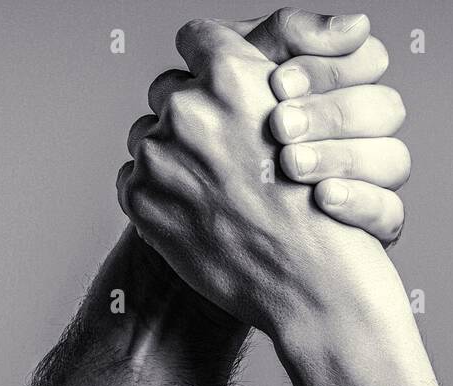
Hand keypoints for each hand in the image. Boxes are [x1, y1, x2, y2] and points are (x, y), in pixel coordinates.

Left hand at [117, 15, 409, 338]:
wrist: (310, 281)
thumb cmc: (319, 206)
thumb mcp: (309, 119)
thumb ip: (258, 84)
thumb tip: (224, 63)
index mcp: (232, 77)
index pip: (197, 37)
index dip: (207, 59)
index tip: (213, 81)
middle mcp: (189, 108)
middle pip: (168, 90)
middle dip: (189, 114)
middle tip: (220, 152)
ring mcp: (159, 155)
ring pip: (147, 135)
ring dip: (170, 156)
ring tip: (209, 189)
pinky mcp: (142, 198)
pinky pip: (133, 179)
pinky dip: (156, 193)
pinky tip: (195, 213)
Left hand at [226, 9, 409, 243]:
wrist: (211, 220)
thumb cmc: (218, 136)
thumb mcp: (238, 73)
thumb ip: (286, 34)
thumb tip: (355, 25)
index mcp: (343, 86)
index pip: (369, 59)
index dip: (327, 68)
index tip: (277, 83)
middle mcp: (365, 131)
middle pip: (386, 108)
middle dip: (329, 114)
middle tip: (279, 126)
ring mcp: (373, 180)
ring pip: (395, 159)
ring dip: (342, 157)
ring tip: (291, 164)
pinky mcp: (372, 227)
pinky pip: (391, 215)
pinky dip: (360, 203)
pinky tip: (323, 199)